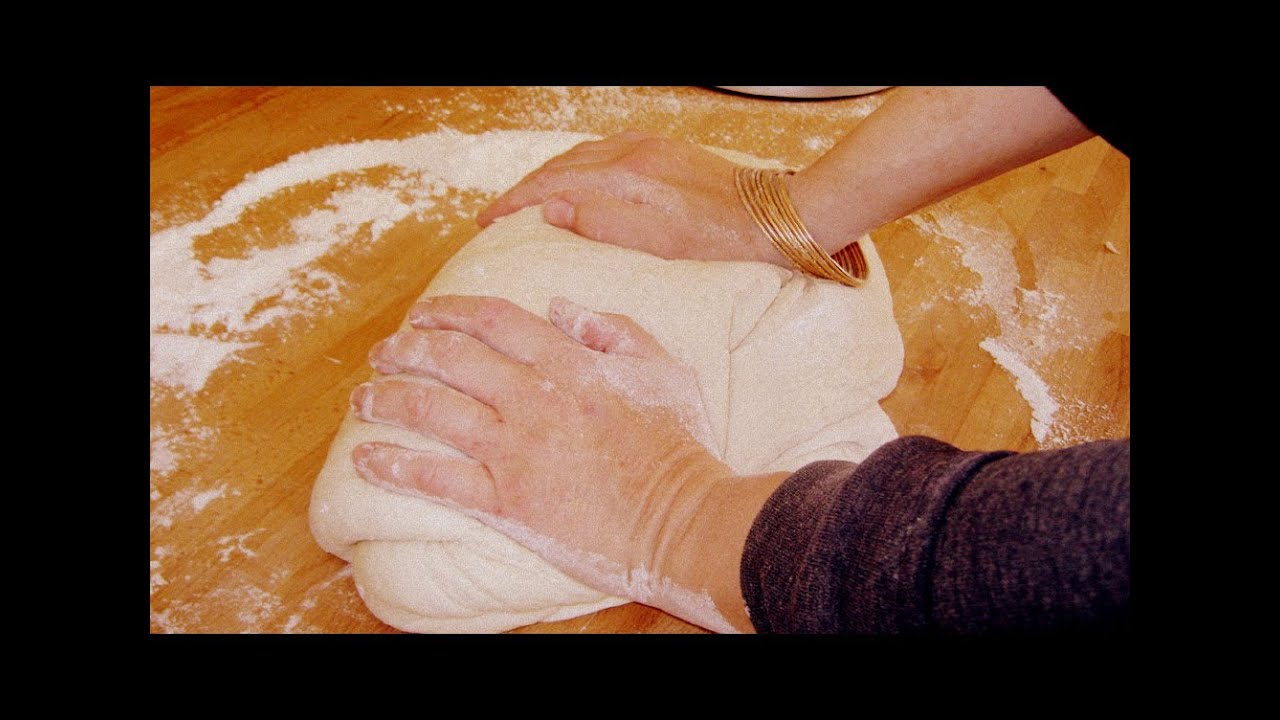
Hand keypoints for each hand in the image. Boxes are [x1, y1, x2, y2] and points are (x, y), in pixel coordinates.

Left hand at [349, 294, 751, 631]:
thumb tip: (561, 306)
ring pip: (431, 410)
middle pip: (449, 357)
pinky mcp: (506, 501)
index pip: (491, 320)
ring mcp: (515, 450)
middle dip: (405, 348)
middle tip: (381, 352)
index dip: (447, 311)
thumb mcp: (663, 369)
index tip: (423, 314)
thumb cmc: (680, 447)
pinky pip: (436, 478)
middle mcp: (533, 398)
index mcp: (569, 363)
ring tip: (362, 399)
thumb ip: (613, 330)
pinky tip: (366, 459)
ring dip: (386, 399)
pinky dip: (395, 466)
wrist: (683, 521)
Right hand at [478, 131, 788, 265]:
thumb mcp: (661, 247)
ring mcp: (648, 147)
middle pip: (559, 166)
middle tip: (495, 214)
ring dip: (547, 176)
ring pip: (580, 155)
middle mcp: (632, 153)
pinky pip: (604, 150)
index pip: (552, 186)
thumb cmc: (723, 241)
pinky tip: (575, 178)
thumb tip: (552, 209)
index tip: (485, 222)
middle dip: (523, 189)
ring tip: (526, 199)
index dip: (514, 204)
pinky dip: (577, 165)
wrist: (777, 216)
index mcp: (627, 178)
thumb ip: (604, 225)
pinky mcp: (663, 149)